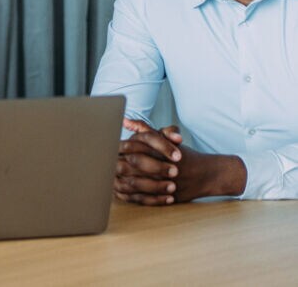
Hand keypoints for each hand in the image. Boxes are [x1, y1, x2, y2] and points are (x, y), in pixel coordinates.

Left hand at [116, 119, 246, 203]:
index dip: (120, 149)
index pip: (133, 146)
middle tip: (109, 167)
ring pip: (136, 183)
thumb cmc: (183, 155)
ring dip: (122, 182)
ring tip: (114, 180)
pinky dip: (133, 196)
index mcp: (161, 148)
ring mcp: (166, 180)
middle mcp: (163, 163)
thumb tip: (124, 120)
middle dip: (118, 166)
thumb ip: (145, 129)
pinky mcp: (168, 195)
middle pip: (132, 164)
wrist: (209, 174)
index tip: (112, 152)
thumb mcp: (166, 139)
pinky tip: (125, 193)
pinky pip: (145, 199)